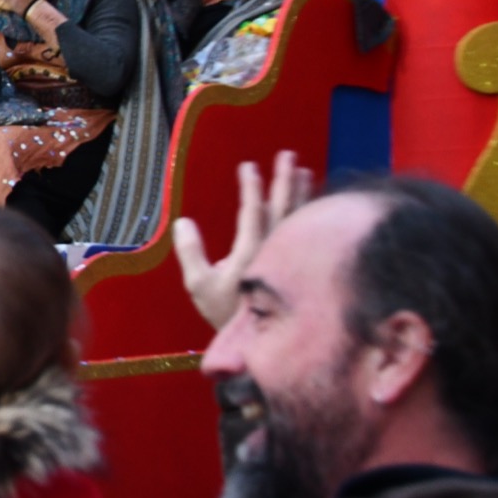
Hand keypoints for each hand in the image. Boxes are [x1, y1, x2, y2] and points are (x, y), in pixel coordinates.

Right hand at [172, 152, 310, 329]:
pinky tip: (313, 203)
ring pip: (300, 218)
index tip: (249, 166)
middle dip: (285, 180)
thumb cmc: (225, 313)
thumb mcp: (199, 284)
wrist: (257, 342)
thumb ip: (191, 251)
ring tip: (305, 171)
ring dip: (302, 193)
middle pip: (284, 208)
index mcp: (251, 252)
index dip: (251, 186)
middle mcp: (276, 250)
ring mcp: (291, 258)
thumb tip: (183, 222)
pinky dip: (311, 214)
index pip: (253, 211)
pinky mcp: (300, 265)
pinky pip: (309, 232)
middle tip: (288, 155)